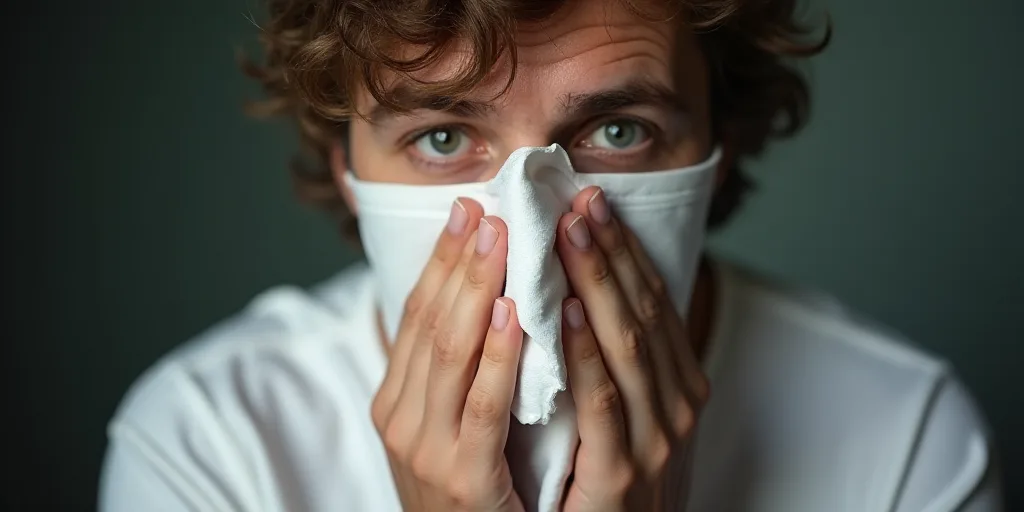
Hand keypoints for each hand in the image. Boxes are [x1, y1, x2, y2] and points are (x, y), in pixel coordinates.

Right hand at [371, 199, 525, 511]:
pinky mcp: (462, 479)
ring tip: (502, 238)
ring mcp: (425, 449)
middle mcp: (401, 418)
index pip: (416, 314)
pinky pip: (483, 407)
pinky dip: (500, 357)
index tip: (467, 210)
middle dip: (460, 261)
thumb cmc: (466, 490)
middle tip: (489, 208)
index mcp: (395, 399)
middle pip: (430, 321)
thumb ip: (455, 371)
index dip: (441, 260)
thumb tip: (481, 299)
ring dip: (478, 289)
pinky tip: (516, 315)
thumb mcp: (444, 425)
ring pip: (450, 352)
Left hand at [555, 187, 710, 510]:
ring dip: (596, 283)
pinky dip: (585, 354)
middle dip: (608, 251)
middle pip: (641, 308)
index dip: (621, 248)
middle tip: (576, 200)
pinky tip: (564, 313)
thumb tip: (587, 289)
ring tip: (568, 233)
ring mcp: (656, 438)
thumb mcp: (633, 412)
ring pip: (627, 343)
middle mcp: (677, 402)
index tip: (589, 201)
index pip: (651, 298)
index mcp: (679, 380)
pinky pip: (602, 403)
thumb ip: (617, 358)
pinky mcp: (623, 473)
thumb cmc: (617, 479)